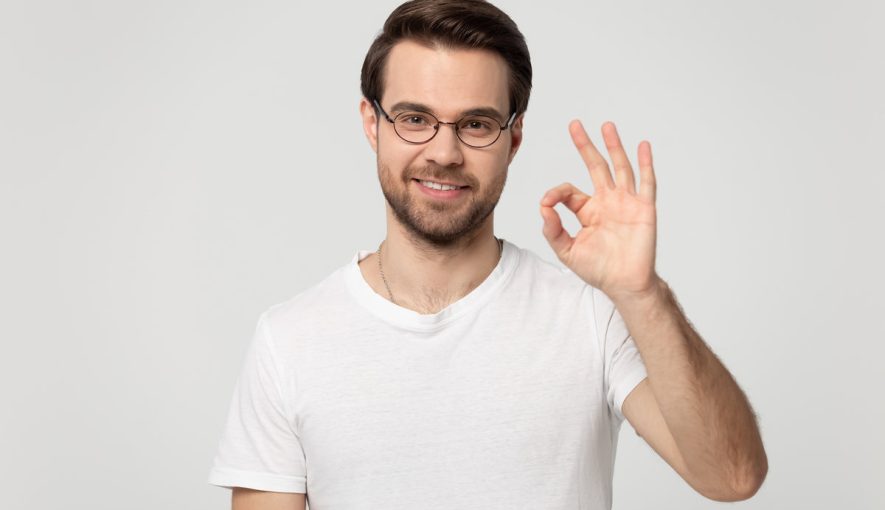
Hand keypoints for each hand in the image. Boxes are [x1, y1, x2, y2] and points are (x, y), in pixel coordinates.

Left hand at [540, 120, 658, 301]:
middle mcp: (607, 202)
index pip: (569, 191)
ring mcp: (626, 202)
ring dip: (613, 146)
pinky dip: (645, 163)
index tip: (547, 202)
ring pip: (619, 167)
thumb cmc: (599, 269)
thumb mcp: (567, 251)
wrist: (624, 284)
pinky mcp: (644, 208)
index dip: (556, 193)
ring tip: (606, 126)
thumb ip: (553, 230)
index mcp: (589, 210)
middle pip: (595, 167)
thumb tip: (543, 209)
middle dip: (585, 146)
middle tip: (575, 125)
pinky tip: (642, 146)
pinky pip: (646, 182)